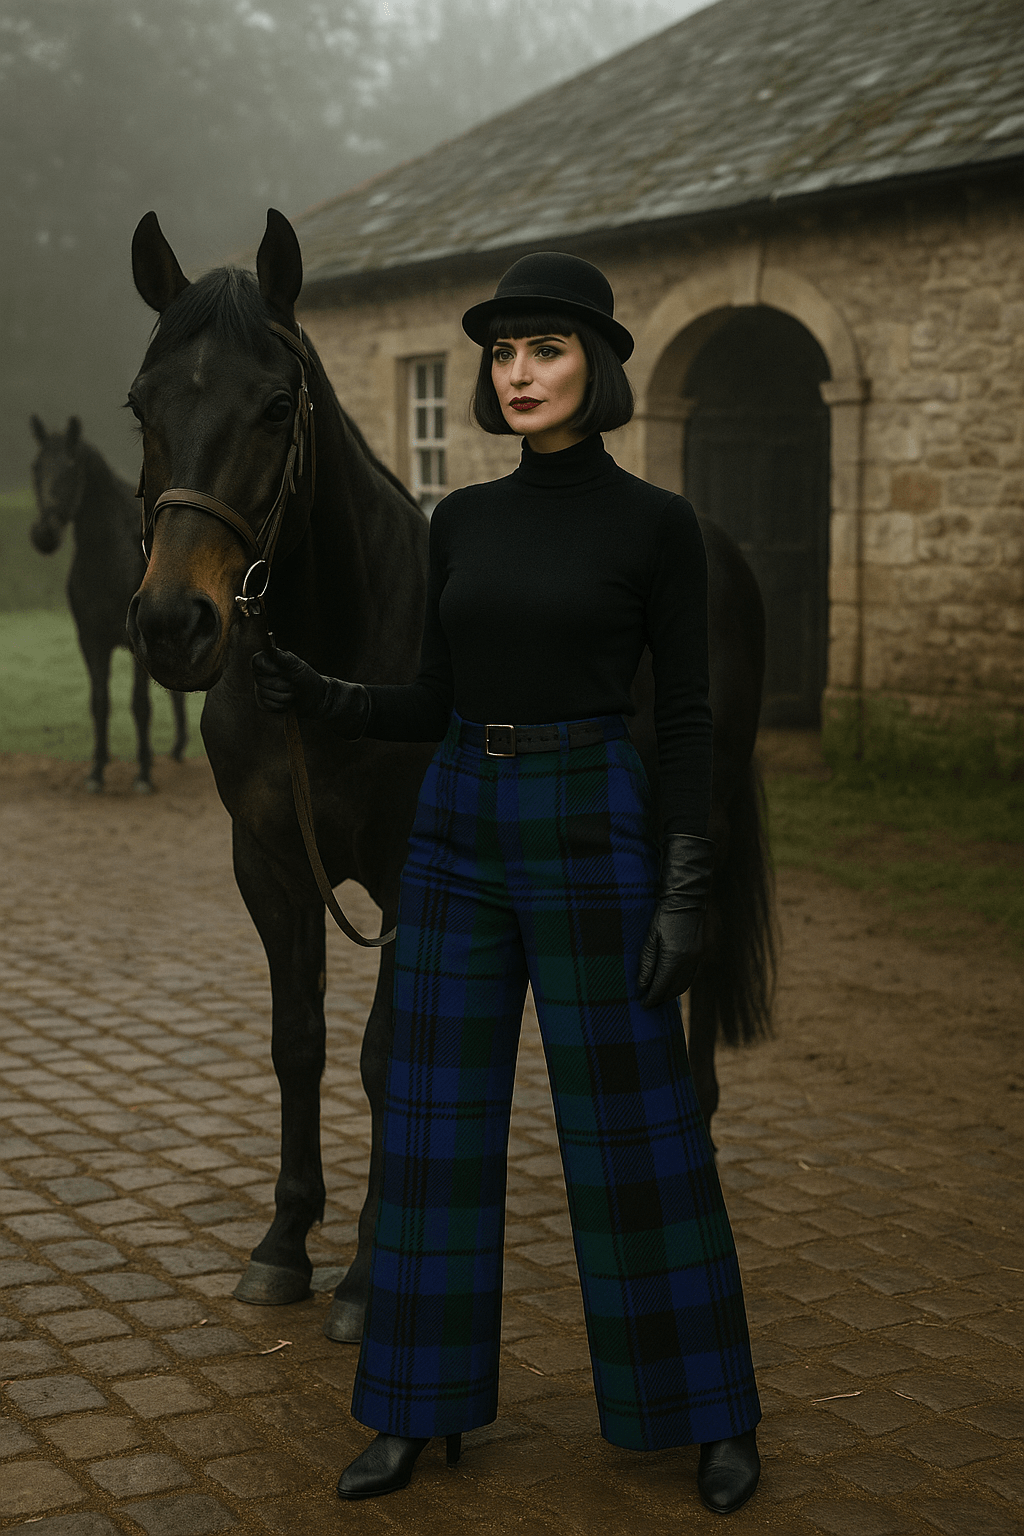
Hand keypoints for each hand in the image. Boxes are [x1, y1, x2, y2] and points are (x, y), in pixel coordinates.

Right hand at [251, 648, 368, 735]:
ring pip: (264, 694)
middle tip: (294, 684)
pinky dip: (281, 705)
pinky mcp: (265, 703)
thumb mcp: (296, 666)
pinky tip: (288, 702)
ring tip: (293, 693)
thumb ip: (282, 658)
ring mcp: (262, 689)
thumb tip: (269, 648)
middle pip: (261, 680)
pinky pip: (267, 705)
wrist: (316, 699)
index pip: (256, 661)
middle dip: (281, 684)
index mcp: (270, 661)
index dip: (267, 668)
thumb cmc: (308, 679)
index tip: (279, 671)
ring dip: (283, 696)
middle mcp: (263, 674)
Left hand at [637, 833, 714, 1007]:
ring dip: (671, 994)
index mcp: (674, 957)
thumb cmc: (664, 915)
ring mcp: (696, 958)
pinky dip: (680, 984)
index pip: (661, 987)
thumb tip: (642, 985)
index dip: (651, 998)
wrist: (686, 899)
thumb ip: (646, 962)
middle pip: (673, 990)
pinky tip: (671, 984)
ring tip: (658, 996)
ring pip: (683, 985)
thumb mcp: (650, 937)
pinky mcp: (700, 954)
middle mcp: (688, 961)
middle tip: (648, 1003)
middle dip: (661, 998)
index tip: (643, 1004)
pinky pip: (690, 977)